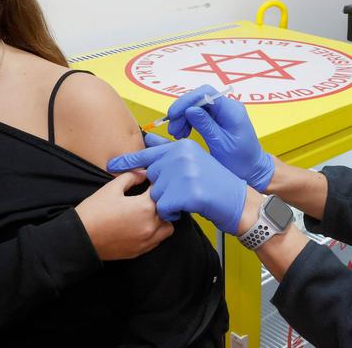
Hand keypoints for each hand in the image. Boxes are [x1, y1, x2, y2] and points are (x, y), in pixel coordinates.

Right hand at [75, 170, 173, 260]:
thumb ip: (131, 177)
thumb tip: (143, 173)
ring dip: (162, 218)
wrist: (80, 239)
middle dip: (161, 200)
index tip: (151, 179)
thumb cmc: (94, 211)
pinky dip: (155, 232)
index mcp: (145, 207)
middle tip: (151, 195)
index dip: (156, 182)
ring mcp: (146, 240)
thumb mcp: (111, 188)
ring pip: (167, 228)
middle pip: (168, 209)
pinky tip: (142, 225)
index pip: (160, 190)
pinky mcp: (140, 251)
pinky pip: (157, 240)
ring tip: (148, 212)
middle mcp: (150, 225)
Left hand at [107, 135, 246, 234]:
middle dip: (161, 189)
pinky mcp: (189, 192)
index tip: (110, 165)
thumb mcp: (194, 160)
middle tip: (181, 192)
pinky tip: (185, 209)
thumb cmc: (215, 183)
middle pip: (151, 178)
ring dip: (166, 202)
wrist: (240, 203)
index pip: (147, 154)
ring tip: (186, 200)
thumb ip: (169, 152)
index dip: (127, 161)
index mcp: (181, 147)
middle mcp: (182, 156)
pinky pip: (164, 207)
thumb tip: (147, 139)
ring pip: (156, 194)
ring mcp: (186, 173)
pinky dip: (171, 213)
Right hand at [166, 84, 273, 191]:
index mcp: (232, 110)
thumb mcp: (220, 144)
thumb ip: (205, 125)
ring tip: (176, 134)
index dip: (186, 101)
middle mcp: (228, 106)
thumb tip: (189, 109)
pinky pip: (199, 113)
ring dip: (183, 117)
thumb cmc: (240, 160)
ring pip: (197, 105)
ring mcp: (223, 112)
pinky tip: (183, 133)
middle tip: (173, 129)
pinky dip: (188, 121)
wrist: (252, 169)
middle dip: (182, 111)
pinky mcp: (218, 118)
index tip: (173, 115)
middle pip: (199, 98)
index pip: (205, 93)